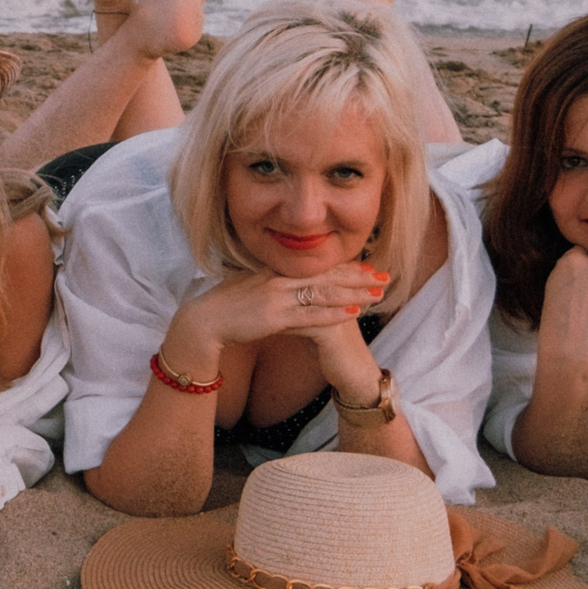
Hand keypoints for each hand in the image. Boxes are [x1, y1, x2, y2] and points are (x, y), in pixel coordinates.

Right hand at [166, 262, 386, 373]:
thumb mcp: (250, 288)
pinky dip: (334, 314)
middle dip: (359, 277)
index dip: (345, 267)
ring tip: (379, 294)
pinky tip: (353, 313)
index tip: (368, 267)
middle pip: (327, 276)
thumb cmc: (223, 307)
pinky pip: (310, 315)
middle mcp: (279, 280)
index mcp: (275, 271)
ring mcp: (277, 297)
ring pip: (324, 293)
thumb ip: (271, 284)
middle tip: (385, 277)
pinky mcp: (274, 317)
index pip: (317, 267)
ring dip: (354, 293)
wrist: (202, 322)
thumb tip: (286, 284)